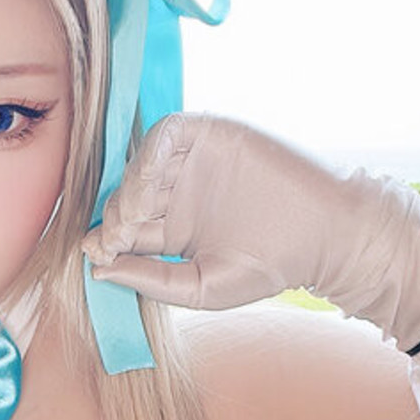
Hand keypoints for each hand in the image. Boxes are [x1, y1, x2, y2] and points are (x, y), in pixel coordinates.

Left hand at [83, 112, 419, 354]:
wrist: (323, 236)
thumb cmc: (269, 267)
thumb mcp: (201, 286)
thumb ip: (150, 279)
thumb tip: (97, 269)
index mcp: (174, 230)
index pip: (126, 229)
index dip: (106, 239)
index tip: (96, 253)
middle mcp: (178, 193)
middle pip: (127, 196)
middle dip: (115, 218)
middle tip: (116, 238)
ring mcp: (192, 163)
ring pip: (141, 166)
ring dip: (130, 189)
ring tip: (134, 219)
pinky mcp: (210, 134)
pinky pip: (167, 133)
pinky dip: (150, 153)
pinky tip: (151, 183)